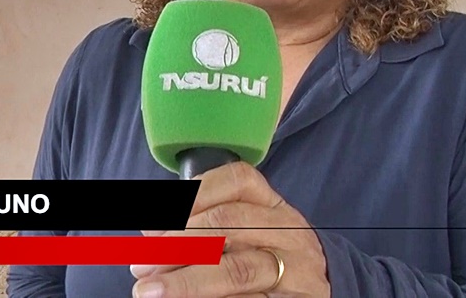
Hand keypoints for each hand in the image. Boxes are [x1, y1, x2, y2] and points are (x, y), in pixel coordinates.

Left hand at [130, 162, 329, 296]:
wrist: (325, 290)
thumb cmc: (273, 257)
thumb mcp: (249, 233)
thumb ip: (205, 226)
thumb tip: (150, 235)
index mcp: (274, 205)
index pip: (237, 180)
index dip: (193, 194)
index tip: (155, 223)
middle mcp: (289, 231)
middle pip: (229, 224)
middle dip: (176, 243)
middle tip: (141, 266)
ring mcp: (297, 269)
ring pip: (238, 269)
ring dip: (186, 280)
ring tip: (149, 291)